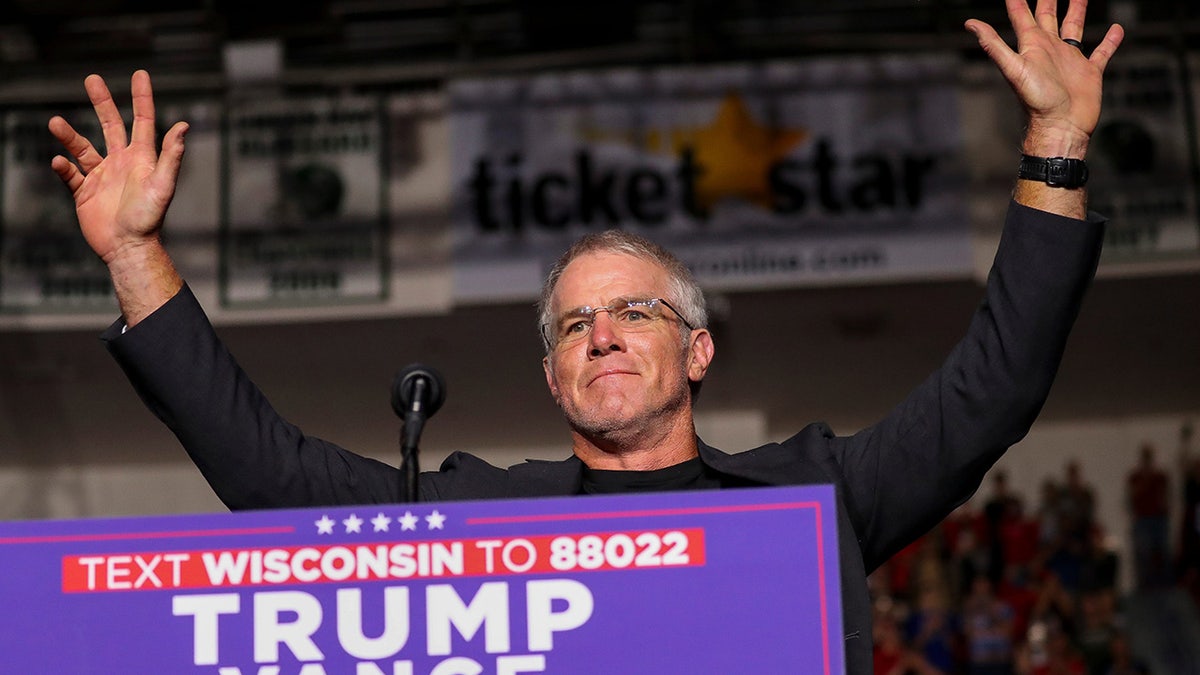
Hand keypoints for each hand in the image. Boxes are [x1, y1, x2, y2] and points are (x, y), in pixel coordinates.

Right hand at [48, 70, 187, 265]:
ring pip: (82, 147)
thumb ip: (172, 156)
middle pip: (111, 125)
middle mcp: (122, 163)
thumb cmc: (150, 219)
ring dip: (68, 135)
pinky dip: (63, 167)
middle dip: (102, 102)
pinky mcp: (85, 193)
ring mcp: (102, 177)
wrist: (129, 248)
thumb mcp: (163, 185)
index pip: (142, 121)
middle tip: (92, 79)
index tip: (139, 74)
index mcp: (142, 159)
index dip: (141, 98)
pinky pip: (70, 175)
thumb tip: (184, 126)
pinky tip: (58, 162)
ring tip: (54, 122)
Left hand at [966, 0, 1123, 156]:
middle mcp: (1050, 49)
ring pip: (1074, 27)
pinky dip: (1110, 40)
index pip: (1022, 14)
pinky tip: (1117, 28)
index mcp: (1032, 45)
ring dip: (1077, 11)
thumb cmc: (1037, 101)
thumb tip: (969, 23)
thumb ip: (993, 44)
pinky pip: (1102, 51)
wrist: (1061, 127)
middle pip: (1048, 15)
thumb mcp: (1013, 68)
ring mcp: (1070, 59)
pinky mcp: (1089, 72)